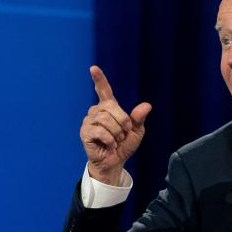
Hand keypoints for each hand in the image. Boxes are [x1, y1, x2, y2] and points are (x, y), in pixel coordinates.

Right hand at [80, 65, 151, 184]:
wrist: (115, 162)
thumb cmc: (124, 146)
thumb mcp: (136, 132)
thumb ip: (139, 118)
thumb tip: (147, 106)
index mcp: (108, 108)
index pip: (103, 91)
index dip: (99, 79)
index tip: (93, 68)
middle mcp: (96, 112)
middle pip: (110, 107)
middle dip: (123, 122)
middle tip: (123, 134)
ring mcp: (89, 122)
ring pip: (105, 120)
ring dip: (116, 133)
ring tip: (116, 141)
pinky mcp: (85, 133)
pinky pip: (100, 131)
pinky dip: (109, 140)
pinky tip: (109, 145)